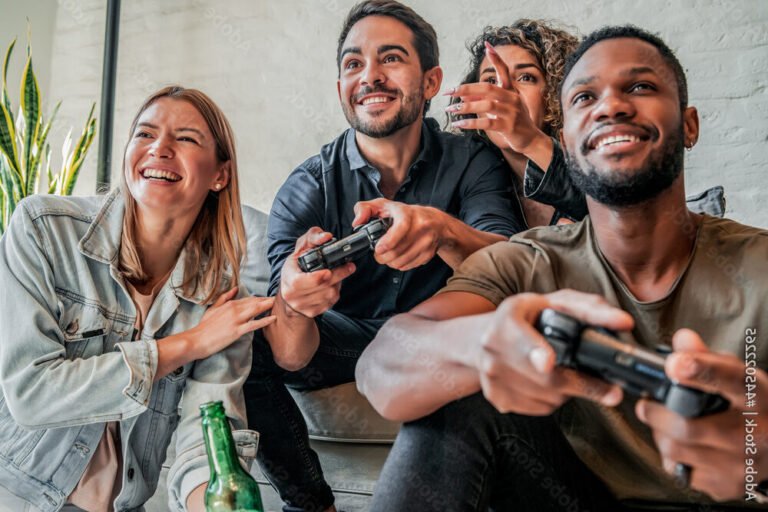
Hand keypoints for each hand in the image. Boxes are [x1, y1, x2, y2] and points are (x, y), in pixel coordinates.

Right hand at [188, 287, 275, 359]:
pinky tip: (273, 318)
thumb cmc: (204, 326)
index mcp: (229, 304)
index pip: (249, 299)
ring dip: (268, 306)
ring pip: (256, 310)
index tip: (269, 298)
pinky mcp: (238, 330)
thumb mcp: (213, 308)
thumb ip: (224, 298)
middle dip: (267, 300)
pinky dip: (265, 320)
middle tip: (278, 299)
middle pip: (255, 302)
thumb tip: (235, 289)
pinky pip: (254, 324)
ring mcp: (237, 319)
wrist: (196, 340)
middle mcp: (234, 309)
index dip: (261, 298)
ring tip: (278, 304)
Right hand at [279, 227, 355, 317]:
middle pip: (323, 287)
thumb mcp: (299, 249)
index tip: (328, 271)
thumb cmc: (295, 269)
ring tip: (335, 275)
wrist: (289, 293)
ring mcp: (304, 306)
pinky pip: (331, 302)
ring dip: (337, 283)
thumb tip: (326, 236)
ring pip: (330, 295)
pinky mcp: (313, 312)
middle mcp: (294, 296)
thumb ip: (312, 238)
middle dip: (339, 275)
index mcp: (289, 280)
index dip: (317, 277)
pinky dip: (335, 292)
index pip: (301, 282)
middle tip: (349, 266)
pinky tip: (331, 285)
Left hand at [353, 199, 443, 270]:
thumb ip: (364, 209)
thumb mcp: (383, 205)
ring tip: (388, 255)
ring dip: (390, 262)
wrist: (435, 222)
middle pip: (398, 250)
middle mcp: (421, 226)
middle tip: (378, 254)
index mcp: (408, 213)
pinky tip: (398, 256)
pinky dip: (400, 265)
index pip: (401, 227)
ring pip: (402, 261)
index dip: (389, 241)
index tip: (378, 249)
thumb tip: (357, 222)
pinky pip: (409, 266)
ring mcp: (427, 241)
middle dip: (383, 256)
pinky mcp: (429, 253)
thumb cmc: (405, 214)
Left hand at [445, 42, 549, 155]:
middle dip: (466, 88)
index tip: (487, 45)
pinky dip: (470, 123)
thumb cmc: (513, 121)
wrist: (530, 139)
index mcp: (511, 91)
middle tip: (448, 91)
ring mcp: (512, 112)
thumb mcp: (499, 108)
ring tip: (450, 109)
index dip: (496, 58)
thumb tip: (463, 96)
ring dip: (466, 107)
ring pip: (486, 105)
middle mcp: (512, 98)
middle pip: (487, 88)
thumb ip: (483, 100)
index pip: (504, 71)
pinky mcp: (509, 127)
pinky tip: (458, 124)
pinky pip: (487, 122)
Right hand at [477, 290, 631, 414]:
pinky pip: (539, 408)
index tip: (548, 362)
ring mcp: (493, 379)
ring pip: (548, 398)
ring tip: (564, 371)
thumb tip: (624, 323)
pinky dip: (552, 399)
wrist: (482, 339)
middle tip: (611, 391)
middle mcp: (494, 353)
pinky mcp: (497, 399)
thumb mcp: (554, 303)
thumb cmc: (526, 318)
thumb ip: (591, 310)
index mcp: (506, 323)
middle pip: (547, 380)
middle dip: (583, 384)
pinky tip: (548, 382)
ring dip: (567, 391)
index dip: (537, 353)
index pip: (525, 342)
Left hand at [636, 329, 767, 500]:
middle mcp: (755, 433)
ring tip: (662, 423)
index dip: (700, 370)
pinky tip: (681, 445)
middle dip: (656, 413)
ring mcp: (741, 463)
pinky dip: (670, 455)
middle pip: (689, 426)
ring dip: (659, 433)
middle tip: (646, 404)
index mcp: (758, 396)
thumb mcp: (740, 378)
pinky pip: (679, 470)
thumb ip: (709, 358)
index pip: (732, 379)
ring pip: (676, 449)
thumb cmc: (753, 408)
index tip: (675, 364)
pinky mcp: (726, 485)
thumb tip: (683, 340)